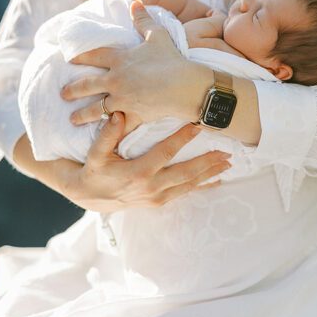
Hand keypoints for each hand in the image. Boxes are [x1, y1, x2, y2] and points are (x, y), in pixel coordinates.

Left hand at [62, 0, 209, 126]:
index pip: (94, 56)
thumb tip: (135, 3)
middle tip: (62, 94)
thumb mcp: (157, 35)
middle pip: (87, 85)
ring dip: (82, 114)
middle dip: (73, 90)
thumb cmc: (171, 59)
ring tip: (72, 119)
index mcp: (120, 60)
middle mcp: (116, 80)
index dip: (80, 57)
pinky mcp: (132, 116)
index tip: (68, 59)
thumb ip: (143, 19)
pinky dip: (108, 131)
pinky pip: (116, 126)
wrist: (185, 86)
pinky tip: (99, 136)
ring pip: (96, 109)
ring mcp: (122, 100)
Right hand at [67, 113, 231, 210]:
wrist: (88, 197)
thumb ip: (107, 135)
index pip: (165, 153)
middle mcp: (151, 187)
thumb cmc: (93, 170)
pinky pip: (184, 194)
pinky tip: (216, 181)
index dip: (181, 139)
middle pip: (185, 173)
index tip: (197, 126)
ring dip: (209, 174)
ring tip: (228, 164)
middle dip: (207, 162)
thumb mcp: (95, 153)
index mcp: (138, 172)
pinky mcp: (158, 202)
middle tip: (227, 151)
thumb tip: (118, 114)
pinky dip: (201, 186)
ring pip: (188, 185)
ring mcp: (156, 197)